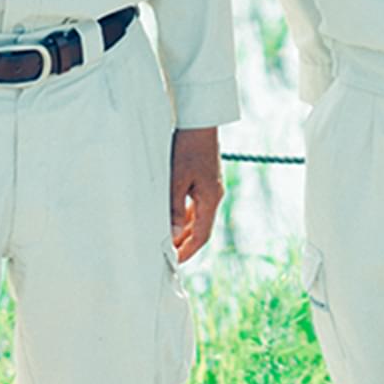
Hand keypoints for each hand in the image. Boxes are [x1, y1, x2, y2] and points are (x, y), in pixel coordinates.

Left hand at [169, 127, 223, 262]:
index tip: (175, 262)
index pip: (201, 236)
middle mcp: (214, 196)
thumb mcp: (176, 180)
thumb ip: (174, 209)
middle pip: (201, 229)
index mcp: (210, 199)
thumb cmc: (187, 148)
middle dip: (186, 244)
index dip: (188, 251)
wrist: (200, 121)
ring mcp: (211, 188)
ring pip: (199, 217)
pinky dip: (186, 216)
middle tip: (170, 256)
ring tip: (170, 240)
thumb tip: (173, 235)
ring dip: (185, 231)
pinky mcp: (206, 179)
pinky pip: (197, 205)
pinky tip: (175, 216)